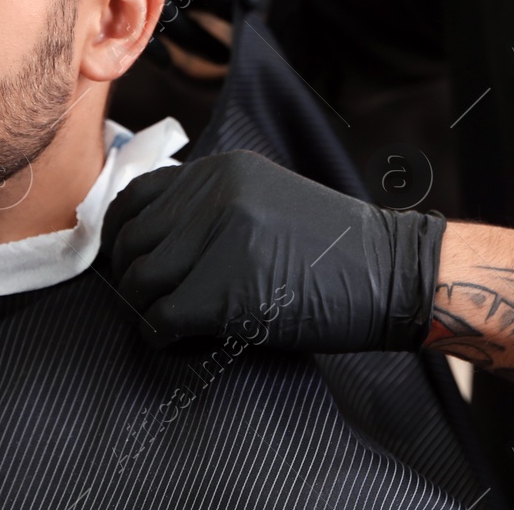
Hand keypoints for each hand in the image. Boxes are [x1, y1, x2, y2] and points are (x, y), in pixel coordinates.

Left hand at [103, 149, 447, 352]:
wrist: (392, 274)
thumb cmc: (331, 250)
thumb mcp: (265, 201)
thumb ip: (210, 208)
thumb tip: (144, 244)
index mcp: (221, 170)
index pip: (135, 198)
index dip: (121, 237)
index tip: (130, 264)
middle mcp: (215, 194)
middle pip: (132, 243)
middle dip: (133, 281)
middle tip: (155, 305)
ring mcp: (222, 238)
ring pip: (140, 282)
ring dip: (147, 312)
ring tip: (174, 325)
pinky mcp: (229, 289)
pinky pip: (162, 319)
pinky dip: (164, 338)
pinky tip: (186, 343)